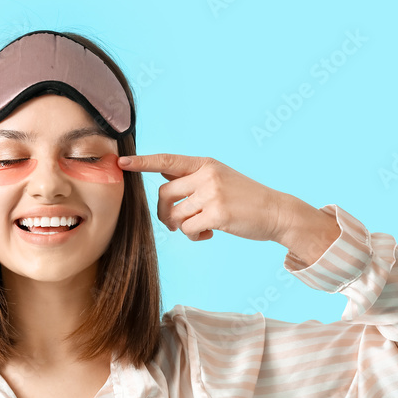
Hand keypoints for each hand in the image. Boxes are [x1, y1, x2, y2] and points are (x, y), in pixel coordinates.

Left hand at [118, 154, 295, 243]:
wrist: (276, 212)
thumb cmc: (245, 198)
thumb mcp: (219, 178)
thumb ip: (191, 177)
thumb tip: (163, 174)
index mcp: (205, 163)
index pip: (167, 161)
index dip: (142, 163)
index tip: (121, 163)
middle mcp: (207, 175)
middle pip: (163, 195)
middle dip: (163, 214)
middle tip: (174, 224)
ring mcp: (213, 193)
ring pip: (174, 215)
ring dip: (181, 228)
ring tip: (197, 229)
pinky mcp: (218, 214)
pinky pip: (189, 230)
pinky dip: (195, 237)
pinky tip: (209, 234)